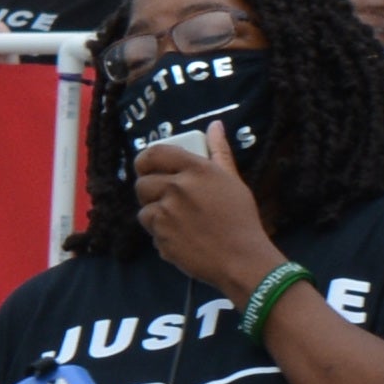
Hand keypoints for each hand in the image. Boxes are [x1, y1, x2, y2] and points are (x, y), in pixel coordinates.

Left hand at [128, 128, 283, 293]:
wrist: (241, 259)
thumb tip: (215, 125)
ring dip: (154, 216)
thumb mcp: (232, 180)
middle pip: (142, 183)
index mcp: (196, 169)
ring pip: (144, 210)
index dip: (145, 160)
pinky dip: (160, 236)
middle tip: (162, 198)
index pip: (155, 153)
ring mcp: (166, 214)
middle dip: (148, 191)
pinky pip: (151, 232)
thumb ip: (219, 151)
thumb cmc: (240, 218)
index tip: (147, 168)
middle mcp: (177, 187)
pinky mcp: (161, 238)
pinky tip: (179, 238)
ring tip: (174, 222)